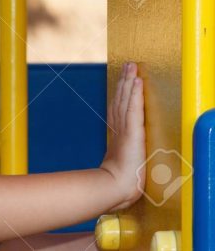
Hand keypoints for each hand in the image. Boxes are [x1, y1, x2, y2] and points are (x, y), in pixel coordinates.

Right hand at [99, 62, 145, 210]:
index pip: (119, 108)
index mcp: (117, 135)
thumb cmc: (119, 182)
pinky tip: (137, 81)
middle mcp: (119, 128)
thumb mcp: (120, 166)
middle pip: (121, 99)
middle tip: (128, 64)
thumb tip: (117, 162)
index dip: (121, 92)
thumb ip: (120, 158)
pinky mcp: (133, 131)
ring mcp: (125, 128)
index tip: (124, 79)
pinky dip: (135, 93)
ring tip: (132, 67)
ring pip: (126, 99)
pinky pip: (134, 108)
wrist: (115, 187)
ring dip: (129, 82)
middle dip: (124, 81)